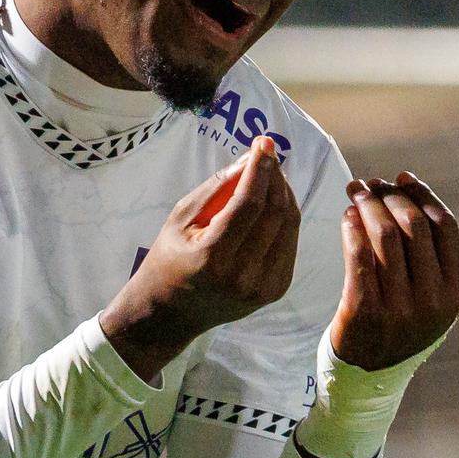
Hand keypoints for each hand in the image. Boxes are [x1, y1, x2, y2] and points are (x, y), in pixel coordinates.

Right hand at [102, 136, 299, 381]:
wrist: (171, 314)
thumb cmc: (169, 259)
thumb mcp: (180, 218)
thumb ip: (216, 187)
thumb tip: (251, 158)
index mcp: (213, 257)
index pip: (249, 204)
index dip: (260, 169)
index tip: (263, 143)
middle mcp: (243, 275)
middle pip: (275, 213)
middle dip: (275, 176)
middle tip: (268, 154)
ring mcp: (263, 287)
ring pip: (289, 226)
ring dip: (285, 193)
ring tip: (271, 174)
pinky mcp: (275, 290)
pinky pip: (289, 243)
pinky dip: (286, 218)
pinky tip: (274, 202)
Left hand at [329, 172, 458, 369]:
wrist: (367, 380)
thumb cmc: (398, 326)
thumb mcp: (429, 299)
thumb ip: (428, 256)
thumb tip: (405, 189)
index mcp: (454, 293)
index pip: (445, 227)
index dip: (423, 194)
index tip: (401, 177)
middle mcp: (431, 301)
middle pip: (414, 225)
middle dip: (390, 195)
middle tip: (369, 183)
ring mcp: (398, 309)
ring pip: (384, 235)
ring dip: (367, 206)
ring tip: (355, 192)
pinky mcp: (364, 312)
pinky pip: (357, 256)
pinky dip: (351, 229)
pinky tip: (346, 216)